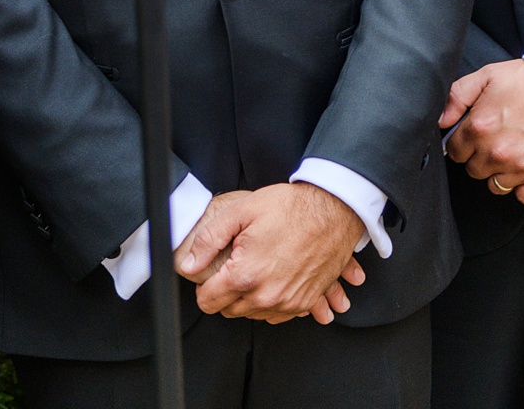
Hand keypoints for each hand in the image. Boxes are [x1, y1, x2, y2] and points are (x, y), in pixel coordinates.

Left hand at [175, 183, 365, 323]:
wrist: (335, 208)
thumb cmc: (291, 207)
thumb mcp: (242, 211)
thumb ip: (209, 240)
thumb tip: (188, 265)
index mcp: (246, 275)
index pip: (208, 301)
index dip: (206, 286)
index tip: (214, 274)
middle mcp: (266, 296)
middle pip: (229, 311)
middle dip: (227, 292)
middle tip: (238, 267)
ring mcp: (288, 302)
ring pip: (253, 315)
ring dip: (250, 299)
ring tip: (259, 269)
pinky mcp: (305, 302)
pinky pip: (278, 316)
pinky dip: (273, 303)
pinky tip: (275, 281)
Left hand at [439, 59, 523, 198]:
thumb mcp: (489, 75)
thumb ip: (457, 96)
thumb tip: (440, 120)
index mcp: (479, 126)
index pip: (455, 151)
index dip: (465, 142)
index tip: (477, 136)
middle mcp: (496, 151)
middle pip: (474, 170)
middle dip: (481, 157)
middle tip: (498, 141)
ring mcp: (520, 166)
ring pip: (495, 185)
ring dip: (501, 172)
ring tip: (513, 153)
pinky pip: (522, 195)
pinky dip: (523, 185)